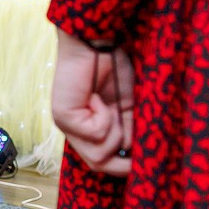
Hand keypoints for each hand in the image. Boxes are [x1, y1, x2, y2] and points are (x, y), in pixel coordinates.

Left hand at [50, 30, 133, 175]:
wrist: (97, 41)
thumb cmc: (112, 67)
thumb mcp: (128, 106)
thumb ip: (131, 130)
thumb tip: (140, 157)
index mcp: (87, 128)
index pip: (101, 162)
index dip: (124, 166)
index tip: (145, 159)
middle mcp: (73, 130)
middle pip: (98, 164)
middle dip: (123, 158)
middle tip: (134, 135)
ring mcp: (66, 124)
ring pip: (98, 154)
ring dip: (116, 133)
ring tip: (113, 108)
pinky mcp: (63, 115)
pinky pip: (95, 133)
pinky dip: (106, 117)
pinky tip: (98, 97)